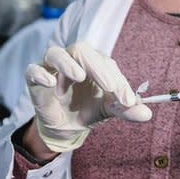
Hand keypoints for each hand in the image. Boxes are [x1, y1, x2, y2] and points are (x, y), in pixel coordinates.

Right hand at [25, 42, 151, 152]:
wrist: (67, 128)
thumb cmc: (89, 109)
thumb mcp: (110, 110)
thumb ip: (127, 109)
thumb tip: (147, 114)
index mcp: (94, 63)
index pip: (106, 63)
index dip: (118, 81)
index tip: (127, 100)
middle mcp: (73, 60)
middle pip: (82, 50)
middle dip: (97, 67)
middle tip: (109, 86)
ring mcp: (52, 68)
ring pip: (55, 53)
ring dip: (67, 63)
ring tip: (79, 76)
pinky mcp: (35, 81)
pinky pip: (33, 70)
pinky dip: (40, 74)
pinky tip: (50, 83)